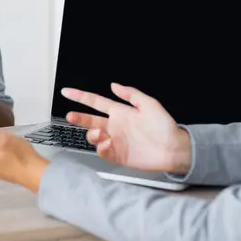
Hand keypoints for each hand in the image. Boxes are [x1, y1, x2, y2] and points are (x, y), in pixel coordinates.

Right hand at [62, 83, 192, 174]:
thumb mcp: (149, 104)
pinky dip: (101, 147)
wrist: (173, 149)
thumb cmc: (164, 126)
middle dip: (78, 117)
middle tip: (70, 116)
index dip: (80, 96)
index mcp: (120, 112)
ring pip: (93, 136)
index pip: (95, 102)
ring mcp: (115, 141)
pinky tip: (108, 143)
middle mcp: (115, 126)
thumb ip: (130, 94)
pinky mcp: (118, 155)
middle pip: (90, 120)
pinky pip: (102, 151)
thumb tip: (113, 85)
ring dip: (92, 134)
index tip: (67, 92)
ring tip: (100, 134)